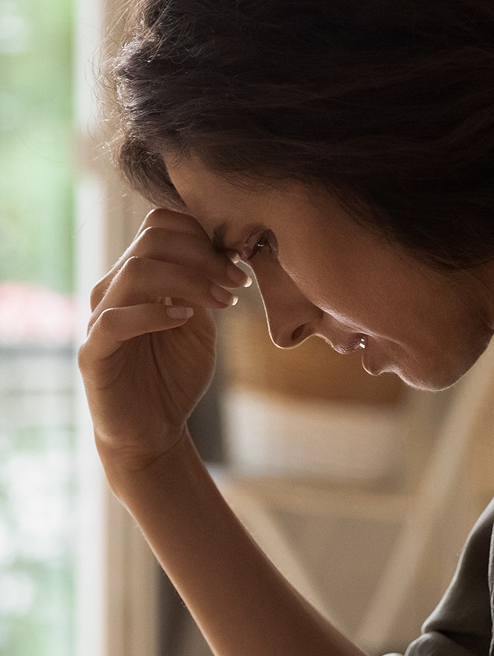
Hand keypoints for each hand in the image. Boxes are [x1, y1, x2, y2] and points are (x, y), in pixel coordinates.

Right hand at [78, 208, 249, 472]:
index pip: (160, 226)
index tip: (239, 263)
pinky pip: (116, 319)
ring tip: (224, 302)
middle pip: (152, 240)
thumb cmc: (175, 374)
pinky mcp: (93, 352)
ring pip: (137, 271)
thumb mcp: (199, 324)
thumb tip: (227, 252)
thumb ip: (204, 289)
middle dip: (204, 255)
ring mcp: (101, 318)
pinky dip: (155, 312)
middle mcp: (115, 289)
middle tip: (239, 281)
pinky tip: (185, 318)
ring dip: (190, 280)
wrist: (153, 429)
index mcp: (139, 277)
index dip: (202, 234)